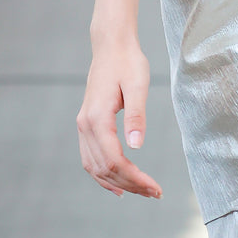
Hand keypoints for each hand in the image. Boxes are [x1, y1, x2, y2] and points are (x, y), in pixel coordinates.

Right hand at [76, 37, 162, 199]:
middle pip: (104, 168)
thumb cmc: (127, 61)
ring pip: (94, 167)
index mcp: (97, 118)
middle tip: (155, 193)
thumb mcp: (138, 84)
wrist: (111, 45)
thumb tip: (137, 147)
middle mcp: (85, 125)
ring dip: (117, 183)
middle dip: (130, 184)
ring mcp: (83, 125)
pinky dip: (103, 175)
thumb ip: (137, 115)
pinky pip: (90, 158)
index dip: (134, 178)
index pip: (114, 160)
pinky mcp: (87, 124)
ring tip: (141, 191)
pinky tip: (118, 183)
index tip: (155, 187)